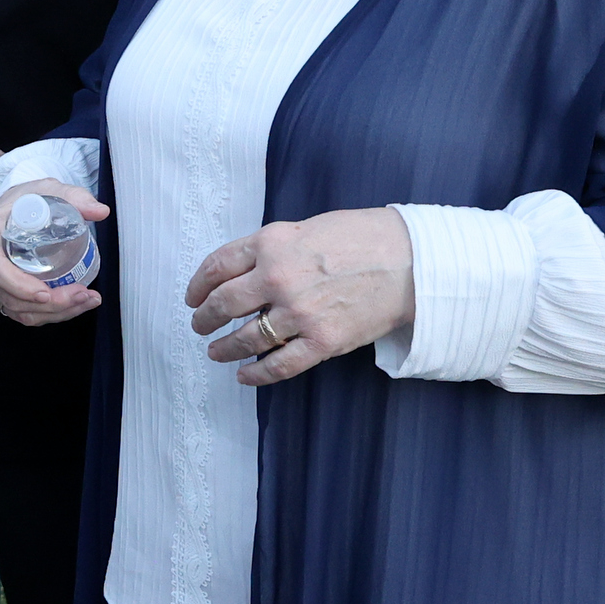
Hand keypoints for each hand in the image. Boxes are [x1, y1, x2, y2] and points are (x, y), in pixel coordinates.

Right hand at [0, 178, 108, 325]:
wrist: (17, 209)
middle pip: (10, 295)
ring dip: (56, 312)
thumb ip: (76, 198)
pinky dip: (51, 314)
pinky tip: (74, 304)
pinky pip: (22, 313)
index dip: (17, 285)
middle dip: (50, 304)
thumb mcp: (50, 191)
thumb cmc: (27, 201)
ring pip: (18, 310)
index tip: (46, 292)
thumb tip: (99, 211)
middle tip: (82, 294)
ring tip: (86, 299)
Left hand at [185, 207, 414, 386]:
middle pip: (222, 304)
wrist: (412, 261)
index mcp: (271, 244)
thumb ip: (272, 248)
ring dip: (224, 347)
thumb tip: (245, 270)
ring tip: (216, 351)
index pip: (217, 266)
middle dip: (204, 318)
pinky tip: (244, 375)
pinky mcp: (322, 341)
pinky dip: (256, 374)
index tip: (192, 296)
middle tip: (199, 325)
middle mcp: (277, 277)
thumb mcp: (307, 228)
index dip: (198, 285)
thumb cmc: (363, 238)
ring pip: (245, 337)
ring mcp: (298, 312)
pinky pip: (279, 365)